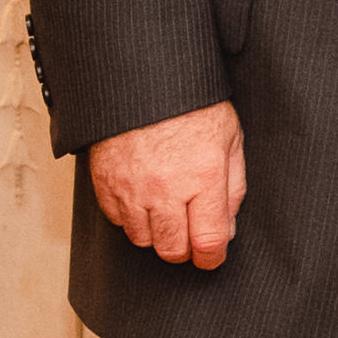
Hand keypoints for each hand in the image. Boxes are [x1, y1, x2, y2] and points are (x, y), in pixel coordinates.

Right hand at [89, 101, 245, 268]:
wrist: (144, 79)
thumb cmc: (193, 104)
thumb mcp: (231, 138)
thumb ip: (233, 187)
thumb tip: (228, 227)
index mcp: (203, 178)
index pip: (208, 242)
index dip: (212, 258)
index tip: (212, 258)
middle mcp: (166, 189)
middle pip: (172, 249)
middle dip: (185, 250)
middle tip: (191, 238)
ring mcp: (131, 188)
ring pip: (142, 239)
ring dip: (157, 234)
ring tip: (167, 213)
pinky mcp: (105, 182)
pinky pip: (117, 220)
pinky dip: (130, 218)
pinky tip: (143, 200)